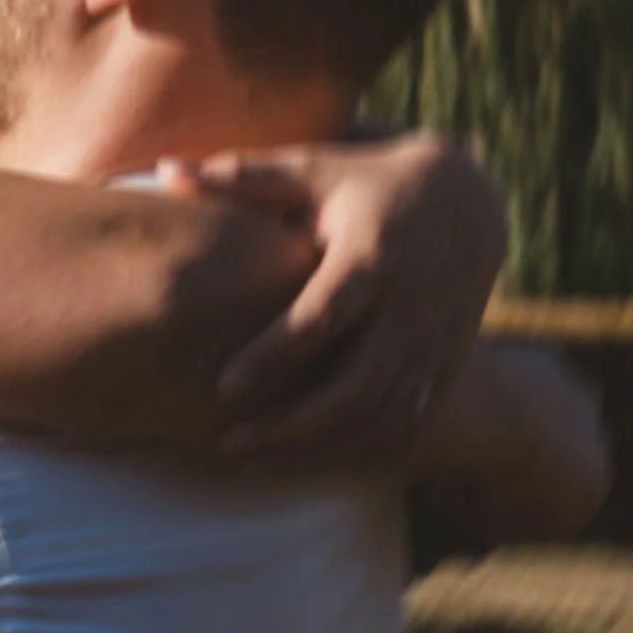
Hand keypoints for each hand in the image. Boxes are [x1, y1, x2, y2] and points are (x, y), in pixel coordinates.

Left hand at [183, 134, 507, 465]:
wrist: (469, 201)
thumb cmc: (366, 184)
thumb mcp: (313, 171)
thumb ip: (241, 177)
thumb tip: (163, 170)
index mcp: (370, 258)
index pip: (321, 318)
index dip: (272, 356)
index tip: (221, 387)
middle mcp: (408, 308)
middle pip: (354, 388)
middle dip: (290, 424)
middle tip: (224, 440)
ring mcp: (432, 344)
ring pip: (381, 418)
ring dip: (318, 448)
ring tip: (251, 457)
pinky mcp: (446, 367)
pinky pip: (408, 427)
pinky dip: (361, 452)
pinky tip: (306, 461)